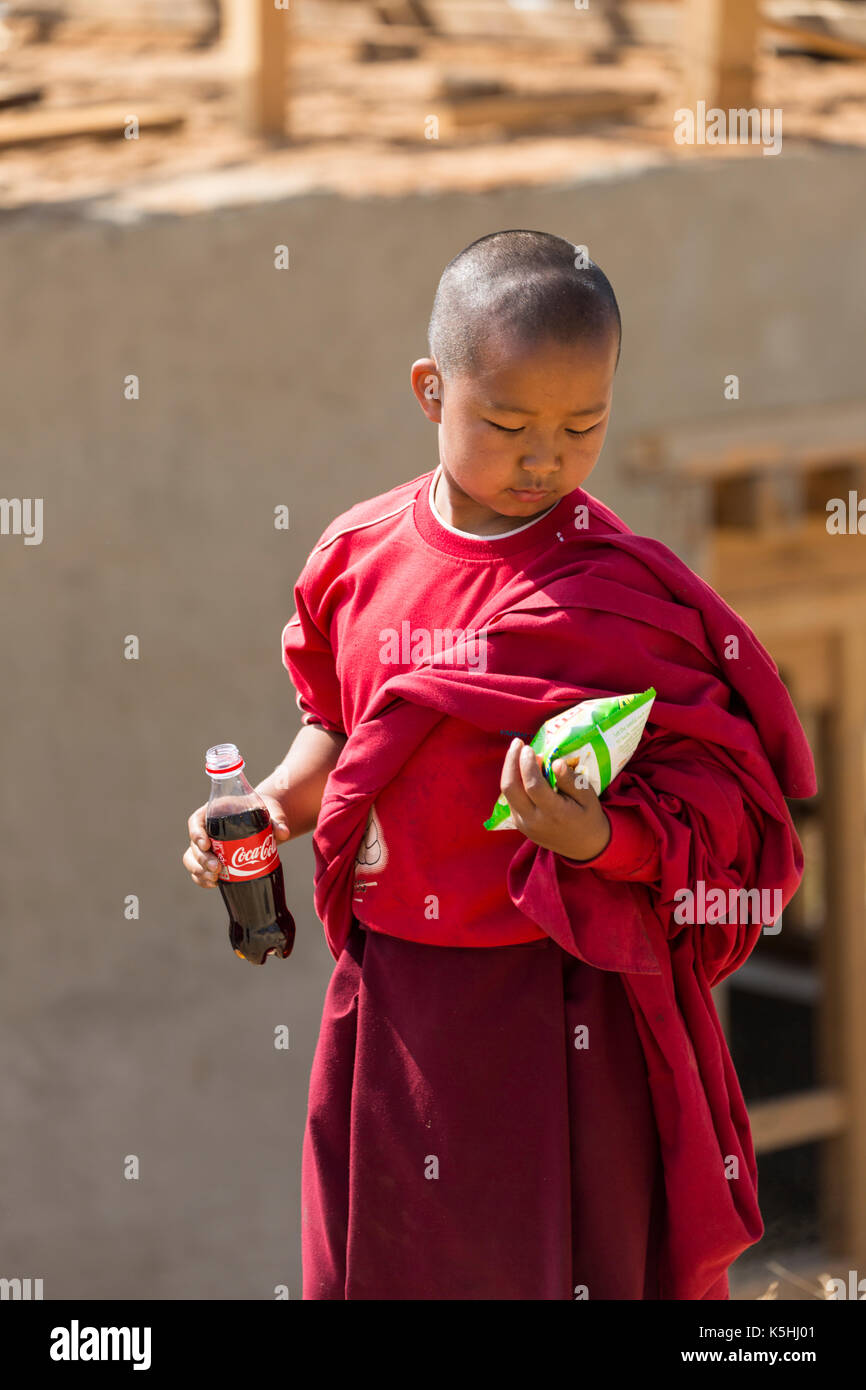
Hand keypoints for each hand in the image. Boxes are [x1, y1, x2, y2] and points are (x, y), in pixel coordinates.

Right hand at [182, 795, 291, 888]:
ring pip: (192, 859)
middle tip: (217, 868)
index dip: (196, 833)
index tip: (206, 844)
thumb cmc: (264, 811)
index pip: (196, 821)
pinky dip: (202, 879)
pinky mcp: (213, 859)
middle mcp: (207, 829)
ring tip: (215, 879)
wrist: (266, 822)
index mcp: (214, 812)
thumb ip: (277, 820)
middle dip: (201, 859)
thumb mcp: (271, 811)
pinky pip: (199, 871)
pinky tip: (214, 884)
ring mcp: (208, 846)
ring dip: (199, 871)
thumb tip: (283, 833)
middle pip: (194, 845)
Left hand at [498, 738, 611, 861]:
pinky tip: (520, 768)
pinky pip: (511, 799)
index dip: (527, 765)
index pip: (533, 786)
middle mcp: (534, 821)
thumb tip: (555, 763)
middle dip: (510, 762)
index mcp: (554, 813)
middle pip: (511, 789)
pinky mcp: (519, 825)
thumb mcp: (588, 797)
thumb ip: (570, 780)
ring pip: (507, 794)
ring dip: (509, 770)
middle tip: (518, 743)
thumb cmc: (588, 816)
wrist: (584, 846)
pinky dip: (513, 781)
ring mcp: (524, 824)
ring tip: (518, 752)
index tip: (529, 748)